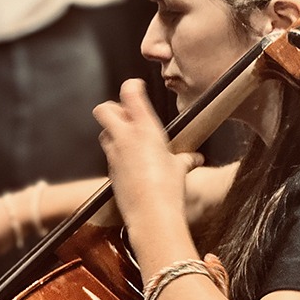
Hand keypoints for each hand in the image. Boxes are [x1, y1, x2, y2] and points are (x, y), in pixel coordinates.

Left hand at [93, 79, 203, 236]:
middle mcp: (125, 137)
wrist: (151, 213)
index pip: (130, 93)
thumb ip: (186, 159)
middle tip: (125, 116)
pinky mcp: (110, 171)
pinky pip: (109, 155)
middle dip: (111, 109)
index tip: (137, 87)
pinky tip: (130, 164)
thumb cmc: (168, 187)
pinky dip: (117, 154)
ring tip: (128, 139)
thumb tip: (195, 158)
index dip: (132, 86)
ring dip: (112, 132)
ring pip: (104, 132)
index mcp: (145, 128)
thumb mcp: (180, 169)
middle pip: (104, 110)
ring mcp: (114, 154)